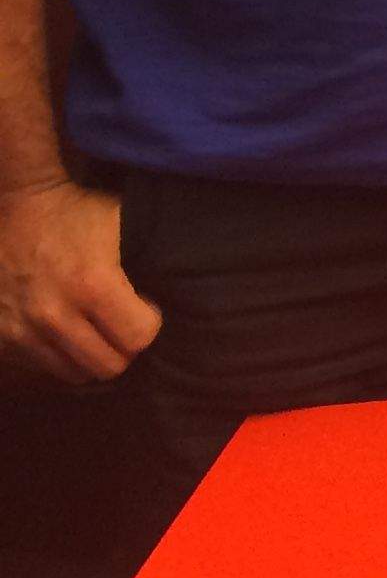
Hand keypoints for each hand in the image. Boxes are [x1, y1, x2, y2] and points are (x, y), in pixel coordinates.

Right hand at [0, 177, 161, 384]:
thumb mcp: (122, 223)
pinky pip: (42, 366)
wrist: (16, 204)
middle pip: (107, 366)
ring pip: (74, 373)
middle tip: (122, 323)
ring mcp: (22, 329)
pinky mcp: (1, 336)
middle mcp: (54, 314)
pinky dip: (59, 355)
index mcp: (91, 284)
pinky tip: (67, 330)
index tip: (146, 307)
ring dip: (91, 356)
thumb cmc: (77, 211)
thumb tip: (177, 288)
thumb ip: (147, 260)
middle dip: (124, 348)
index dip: (150, 324)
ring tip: (95, 328)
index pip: (138, 338)